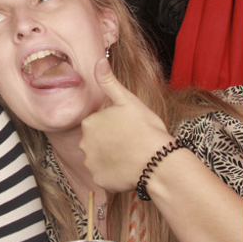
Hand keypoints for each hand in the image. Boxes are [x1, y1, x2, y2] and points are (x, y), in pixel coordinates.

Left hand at [79, 60, 172, 191]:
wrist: (158, 161)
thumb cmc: (146, 128)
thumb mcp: (128, 100)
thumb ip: (109, 82)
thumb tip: (99, 60)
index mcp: (89, 123)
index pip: (97, 123)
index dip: (114, 125)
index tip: (128, 127)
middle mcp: (84, 144)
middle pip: (95, 141)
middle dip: (109, 142)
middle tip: (130, 141)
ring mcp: (91, 164)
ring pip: (98, 158)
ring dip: (110, 157)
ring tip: (130, 155)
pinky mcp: (98, 181)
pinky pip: (103, 175)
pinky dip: (113, 173)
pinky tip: (128, 168)